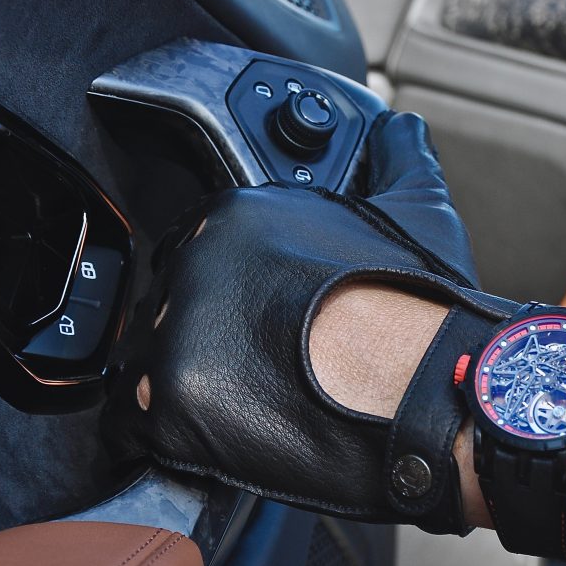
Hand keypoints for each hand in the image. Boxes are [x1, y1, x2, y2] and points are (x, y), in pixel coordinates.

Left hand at [101, 112, 513, 532]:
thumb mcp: (413, 208)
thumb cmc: (419, 306)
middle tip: (249, 369)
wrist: (431, 383)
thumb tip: (405, 128)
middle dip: (199, 339)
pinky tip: (211, 437)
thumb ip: (397, 155)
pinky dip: (163, 435)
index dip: (218, 294)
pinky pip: (134, 424)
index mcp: (234, 218)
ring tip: (237, 408)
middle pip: (167, 309)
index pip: (190, 252)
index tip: (245, 320)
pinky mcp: (174, 408)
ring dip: (180, 386)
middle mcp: (194, 268)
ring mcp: (177, 339)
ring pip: (144, 365)